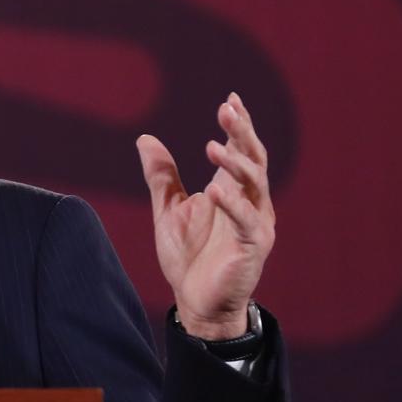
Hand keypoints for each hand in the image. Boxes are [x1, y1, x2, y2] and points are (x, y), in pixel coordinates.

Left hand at [136, 92, 275, 339]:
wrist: (197, 302)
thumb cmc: (188, 257)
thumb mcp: (168, 210)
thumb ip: (162, 176)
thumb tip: (145, 139)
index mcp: (232, 190)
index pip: (240, 149)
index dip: (238, 124)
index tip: (230, 99)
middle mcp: (251, 201)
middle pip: (254, 158)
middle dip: (242, 132)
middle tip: (227, 110)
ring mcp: (255, 222)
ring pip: (256, 183)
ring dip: (235, 163)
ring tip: (213, 147)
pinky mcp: (254, 245)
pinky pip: (248, 220)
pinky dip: (234, 204)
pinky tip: (216, 189)